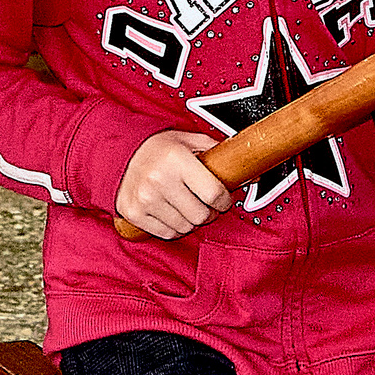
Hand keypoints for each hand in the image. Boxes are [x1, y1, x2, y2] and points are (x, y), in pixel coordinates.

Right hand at [117, 129, 235, 239]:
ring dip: (191, 221)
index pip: (213, 193)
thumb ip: (217, 152)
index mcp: (176, 159)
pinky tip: (173, 213)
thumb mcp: (190, 141)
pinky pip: (167, 233)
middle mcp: (159, 179)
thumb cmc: (161, 148)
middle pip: (200, 215)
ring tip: (187, 206)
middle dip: (209, 212)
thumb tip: (251, 170)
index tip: (223, 200)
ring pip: (185, 227)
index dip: (224, 201)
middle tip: (206, 204)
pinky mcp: (134, 214)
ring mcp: (145, 199)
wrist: (123, 153)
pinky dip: (174, 227)